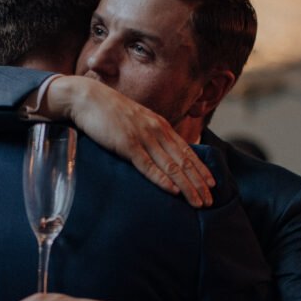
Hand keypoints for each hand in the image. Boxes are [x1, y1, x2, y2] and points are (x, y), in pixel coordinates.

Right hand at [38, 76, 214, 205]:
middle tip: (210, 201)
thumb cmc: (110, 113)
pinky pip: (148, 165)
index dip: (201, 169)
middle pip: (184, 162)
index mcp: (161, 126)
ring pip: (171, 166)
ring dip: (187, 186)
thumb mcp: (136, 122)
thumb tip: (159, 152)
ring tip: (198, 202)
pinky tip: (173, 190)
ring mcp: (143, 138)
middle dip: (199, 183)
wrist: (88, 98)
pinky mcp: (127, 144)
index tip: (212, 184)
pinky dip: (162, 179)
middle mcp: (157, 131)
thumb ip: (149, 136)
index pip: (187, 151)